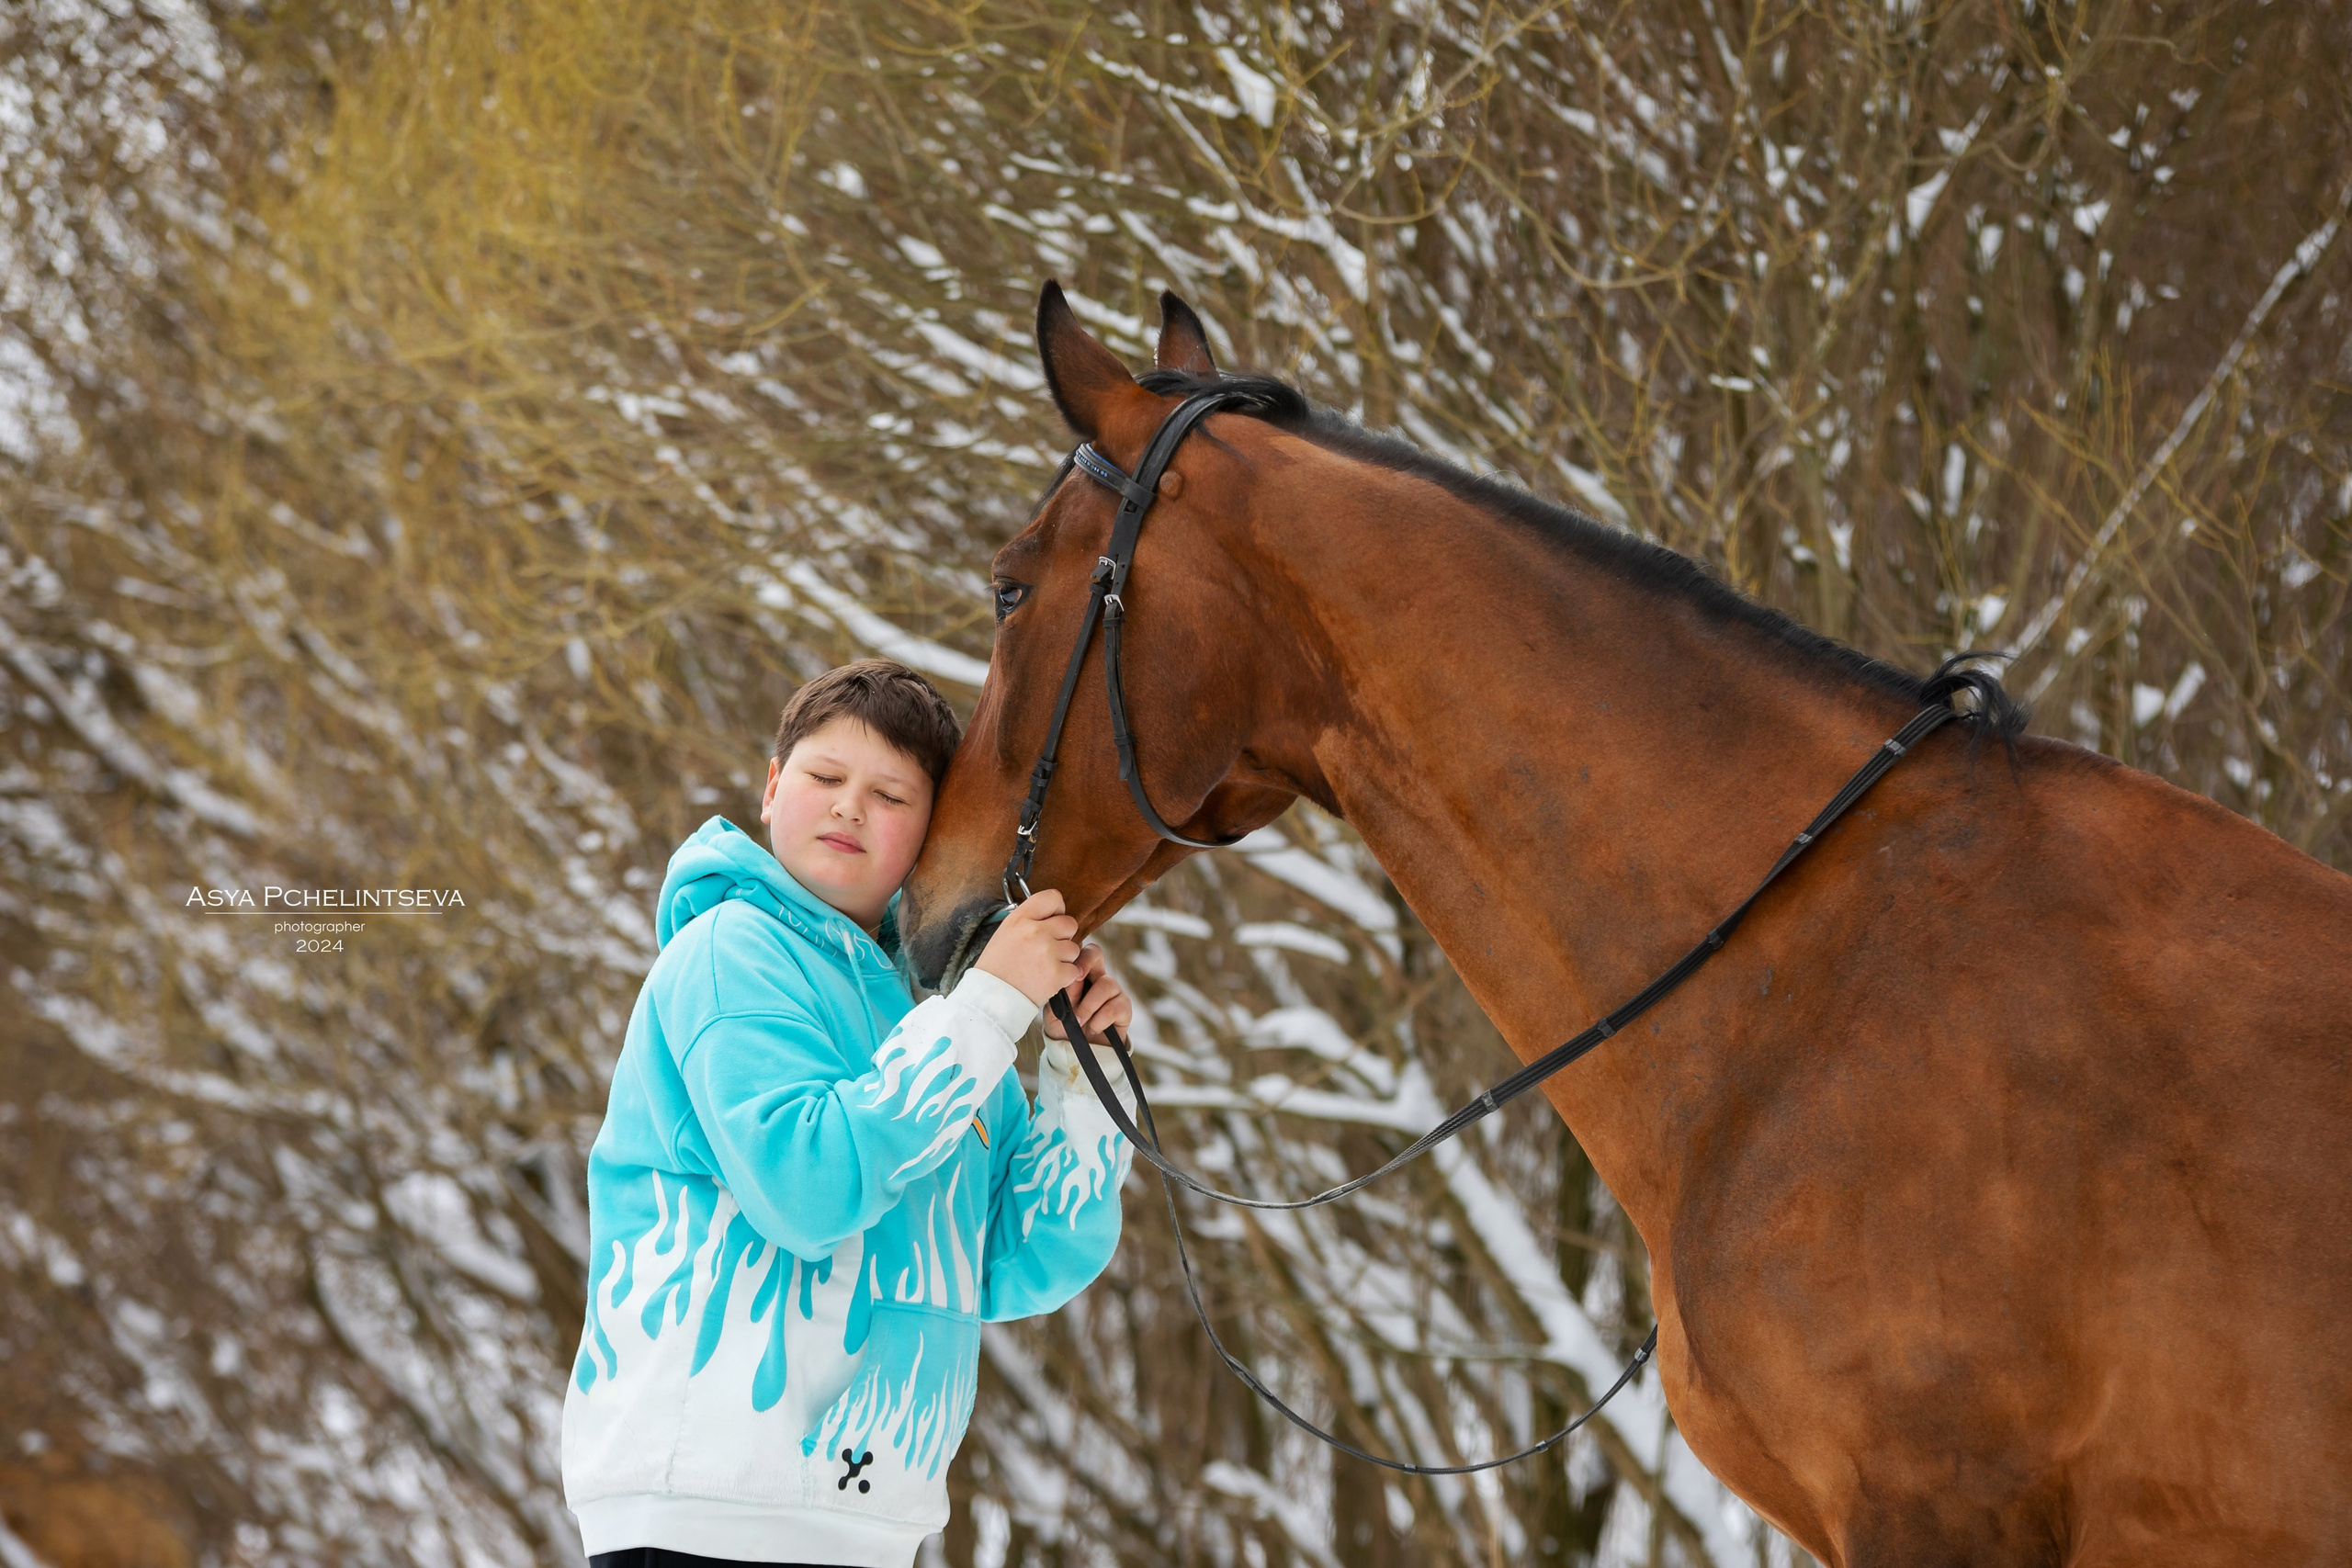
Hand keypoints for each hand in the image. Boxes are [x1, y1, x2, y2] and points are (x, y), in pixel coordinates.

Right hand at [974, 889, 1081, 1006]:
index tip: (1052, 920)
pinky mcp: (1057, 973)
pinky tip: (1047, 980)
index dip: (1057, 910)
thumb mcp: (1005, 933)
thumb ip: (1029, 921)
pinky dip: (1065, 977)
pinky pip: (1074, 969)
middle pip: (1069, 923)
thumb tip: (1053, 916)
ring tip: (1043, 967)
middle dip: (1063, 936)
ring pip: (1074, 948)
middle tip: (1048, 949)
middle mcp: (1035, 931)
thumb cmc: (997, 969)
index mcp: (1020, 919)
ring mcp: (1048, 952)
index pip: (1053, 898)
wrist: (992, 999)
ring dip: (1064, 958)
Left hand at [1042, 942, 1132, 1043]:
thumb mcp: (1056, 1013)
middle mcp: (1097, 978)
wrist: (1076, 1054)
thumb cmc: (1064, 1029)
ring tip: (1078, 1021)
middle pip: (1097, 953)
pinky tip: (1093, 1028)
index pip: (1079, 953)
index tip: (1067, 967)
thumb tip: (1073, 977)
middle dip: (1087, 961)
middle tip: (1077, 976)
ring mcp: (1113, 993)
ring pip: (1106, 984)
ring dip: (1089, 1005)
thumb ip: (1063, 995)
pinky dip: (1100, 1020)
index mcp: (1079, 976)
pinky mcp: (1124, 1009)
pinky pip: (1115, 1007)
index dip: (1076, 953)